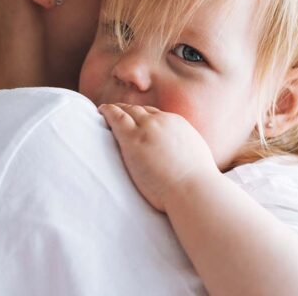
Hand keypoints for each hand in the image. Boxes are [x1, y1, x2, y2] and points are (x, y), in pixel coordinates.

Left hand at [99, 103, 218, 211]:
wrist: (192, 188)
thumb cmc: (196, 181)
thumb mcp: (196, 153)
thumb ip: (185, 146)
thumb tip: (184, 152)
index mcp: (177, 123)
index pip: (156, 114)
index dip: (143, 115)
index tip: (136, 119)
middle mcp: (162, 121)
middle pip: (141, 110)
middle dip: (128, 110)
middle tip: (117, 111)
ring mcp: (146, 128)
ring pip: (128, 110)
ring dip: (116, 109)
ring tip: (106, 110)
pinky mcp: (132, 139)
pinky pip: (116, 117)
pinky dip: (108, 111)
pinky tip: (101, 110)